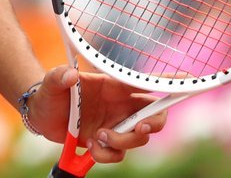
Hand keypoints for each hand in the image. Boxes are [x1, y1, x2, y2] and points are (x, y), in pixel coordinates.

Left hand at [28, 66, 167, 163]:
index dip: (169, 82)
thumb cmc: (49, 93)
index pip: (145, 82)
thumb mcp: (49, 83)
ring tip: (97, 136)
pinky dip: (107, 155)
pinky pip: (120, 154)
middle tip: (139, 127)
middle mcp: (120, 105)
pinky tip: (90, 147)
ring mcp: (116, 125)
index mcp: (113, 86)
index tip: (188, 82)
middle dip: (154, 124)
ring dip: (122, 141)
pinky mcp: (108, 142)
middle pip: (155, 115)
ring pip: (139, 138)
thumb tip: (69, 75)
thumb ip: (57, 77)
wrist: (41, 115)